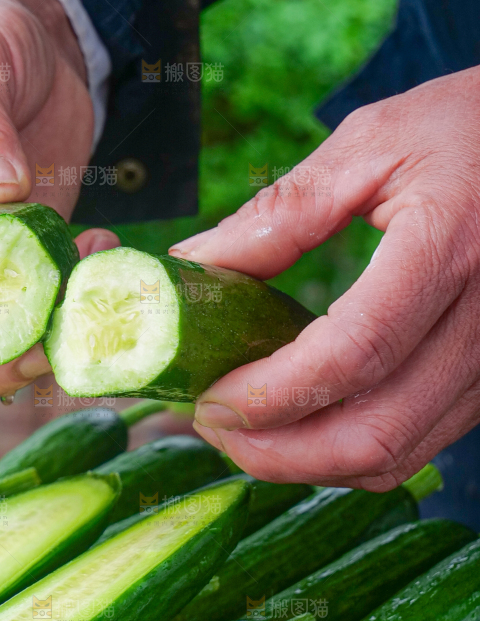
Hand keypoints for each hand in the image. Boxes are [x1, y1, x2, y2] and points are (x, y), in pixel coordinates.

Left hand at [170, 67, 479, 489]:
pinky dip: (345, 455)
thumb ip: (281, 211)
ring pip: (394, 455)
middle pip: (374, 431)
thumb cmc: (465, 131)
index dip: (272, 393)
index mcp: (450, 248)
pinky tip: (299, 427)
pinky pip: (414, 446)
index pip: (354, 352)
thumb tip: (193, 263)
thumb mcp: (371, 145)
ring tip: (243, 433)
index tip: (208, 399)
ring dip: (306, 463)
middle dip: (277, 452)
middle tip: (213, 426)